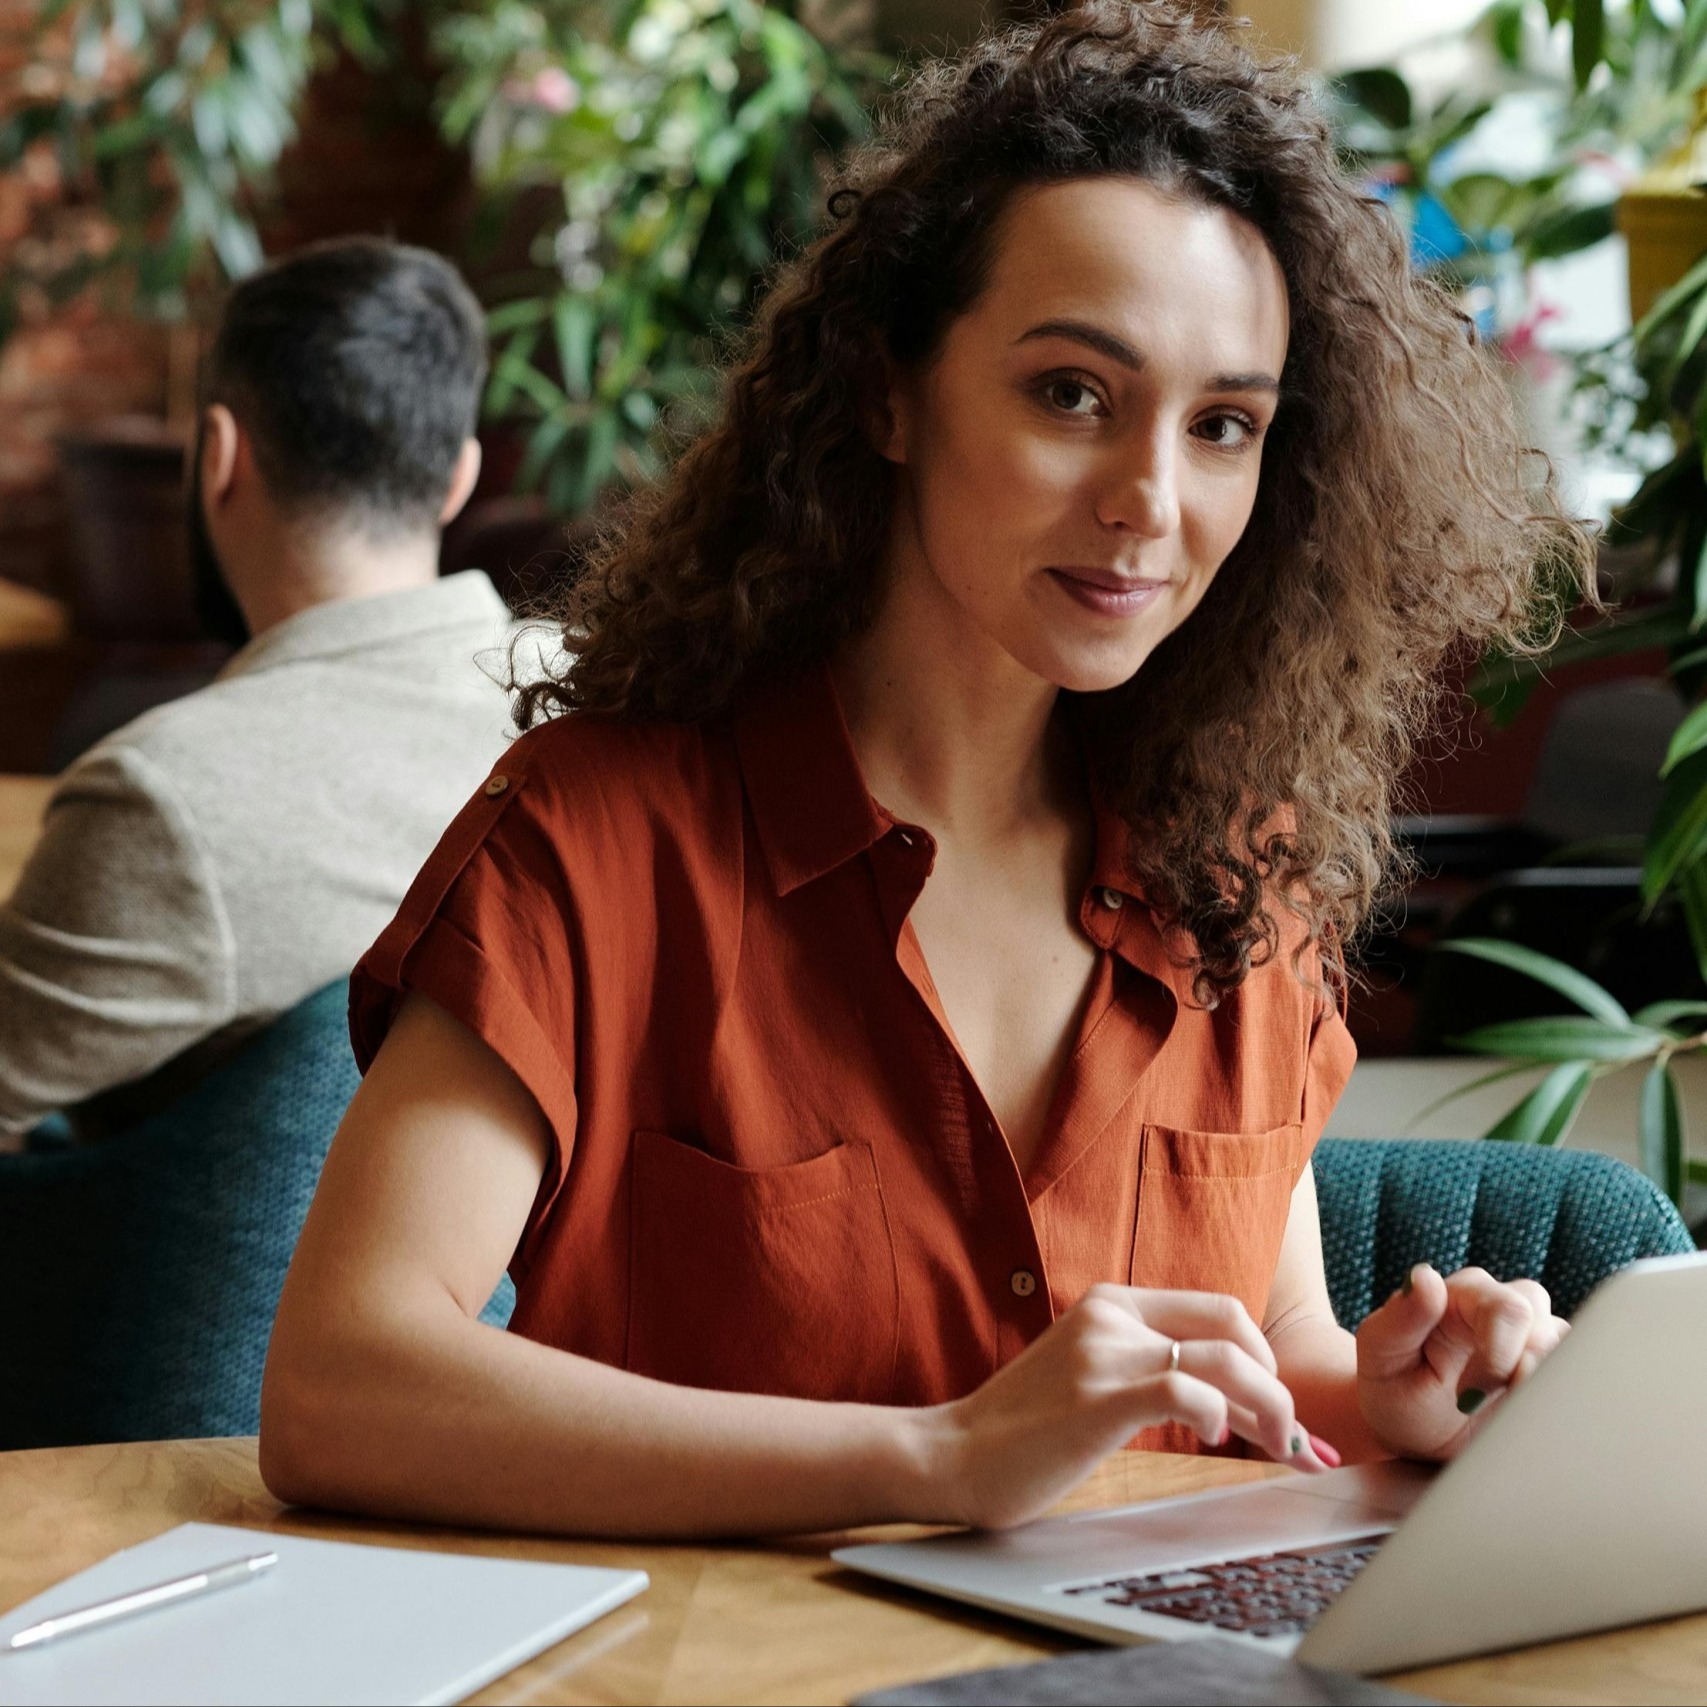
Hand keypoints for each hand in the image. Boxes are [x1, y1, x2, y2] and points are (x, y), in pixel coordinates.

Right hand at [916, 1283, 1333, 1530]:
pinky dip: (1218, 1419)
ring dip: (1270, 1409)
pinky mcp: (1098, 1397)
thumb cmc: (1021, 1432)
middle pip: (1233, 1330)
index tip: (1280, 1414)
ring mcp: (1103, 1353)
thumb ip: (1146, 1372)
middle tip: (1291, 1440)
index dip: (1264, 1360)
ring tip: (1280, 1450)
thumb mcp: (1089, 1377)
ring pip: (1224, 1362)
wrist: (951, 1455)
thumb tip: (1230, 1407)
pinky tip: (1215, 1442)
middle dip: (1278, 1386)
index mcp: (1110, 1302)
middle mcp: (1111, 1315)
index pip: (1218, 1312)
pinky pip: (1186, 1394)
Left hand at [1355, 1264, 1568, 1460]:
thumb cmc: (1390, 1387)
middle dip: (1524, 1374)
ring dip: (1544, 1389)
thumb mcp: (1380, 1354)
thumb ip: (1401, 1316)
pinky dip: (1562, 1401)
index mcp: (1461, 1294)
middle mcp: (1502, 1307)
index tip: (1464, 1397)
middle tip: (1480, 1408)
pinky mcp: (1549, 1371)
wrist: (1407, 1430)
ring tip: (1502, 1417)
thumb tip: (1426, 1277)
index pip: (1508, 1309)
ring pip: (1571, 1351)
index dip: (1498, 1356)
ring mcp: (1531, 1339)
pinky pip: (1579, 1378)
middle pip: (1547, 1325)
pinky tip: (1529, 1421)